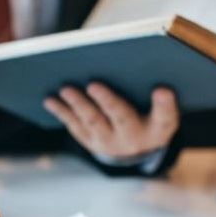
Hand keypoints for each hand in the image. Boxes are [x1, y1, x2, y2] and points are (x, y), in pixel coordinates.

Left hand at [43, 83, 178, 158]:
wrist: (136, 149)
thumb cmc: (151, 116)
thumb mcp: (162, 109)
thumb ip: (159, 95)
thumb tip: (142, 67)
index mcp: (158, 128)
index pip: (165, 116)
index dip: (164, 104)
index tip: (162, 89)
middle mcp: (134, 138)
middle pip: (121, 118)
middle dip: (107, 101)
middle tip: (94, 84)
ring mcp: (109, 142)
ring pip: (92, 122)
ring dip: (78, 104)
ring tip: (66, 89)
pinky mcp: (90, 141)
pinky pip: (74, 125)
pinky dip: (62, 111)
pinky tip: (50, 99)